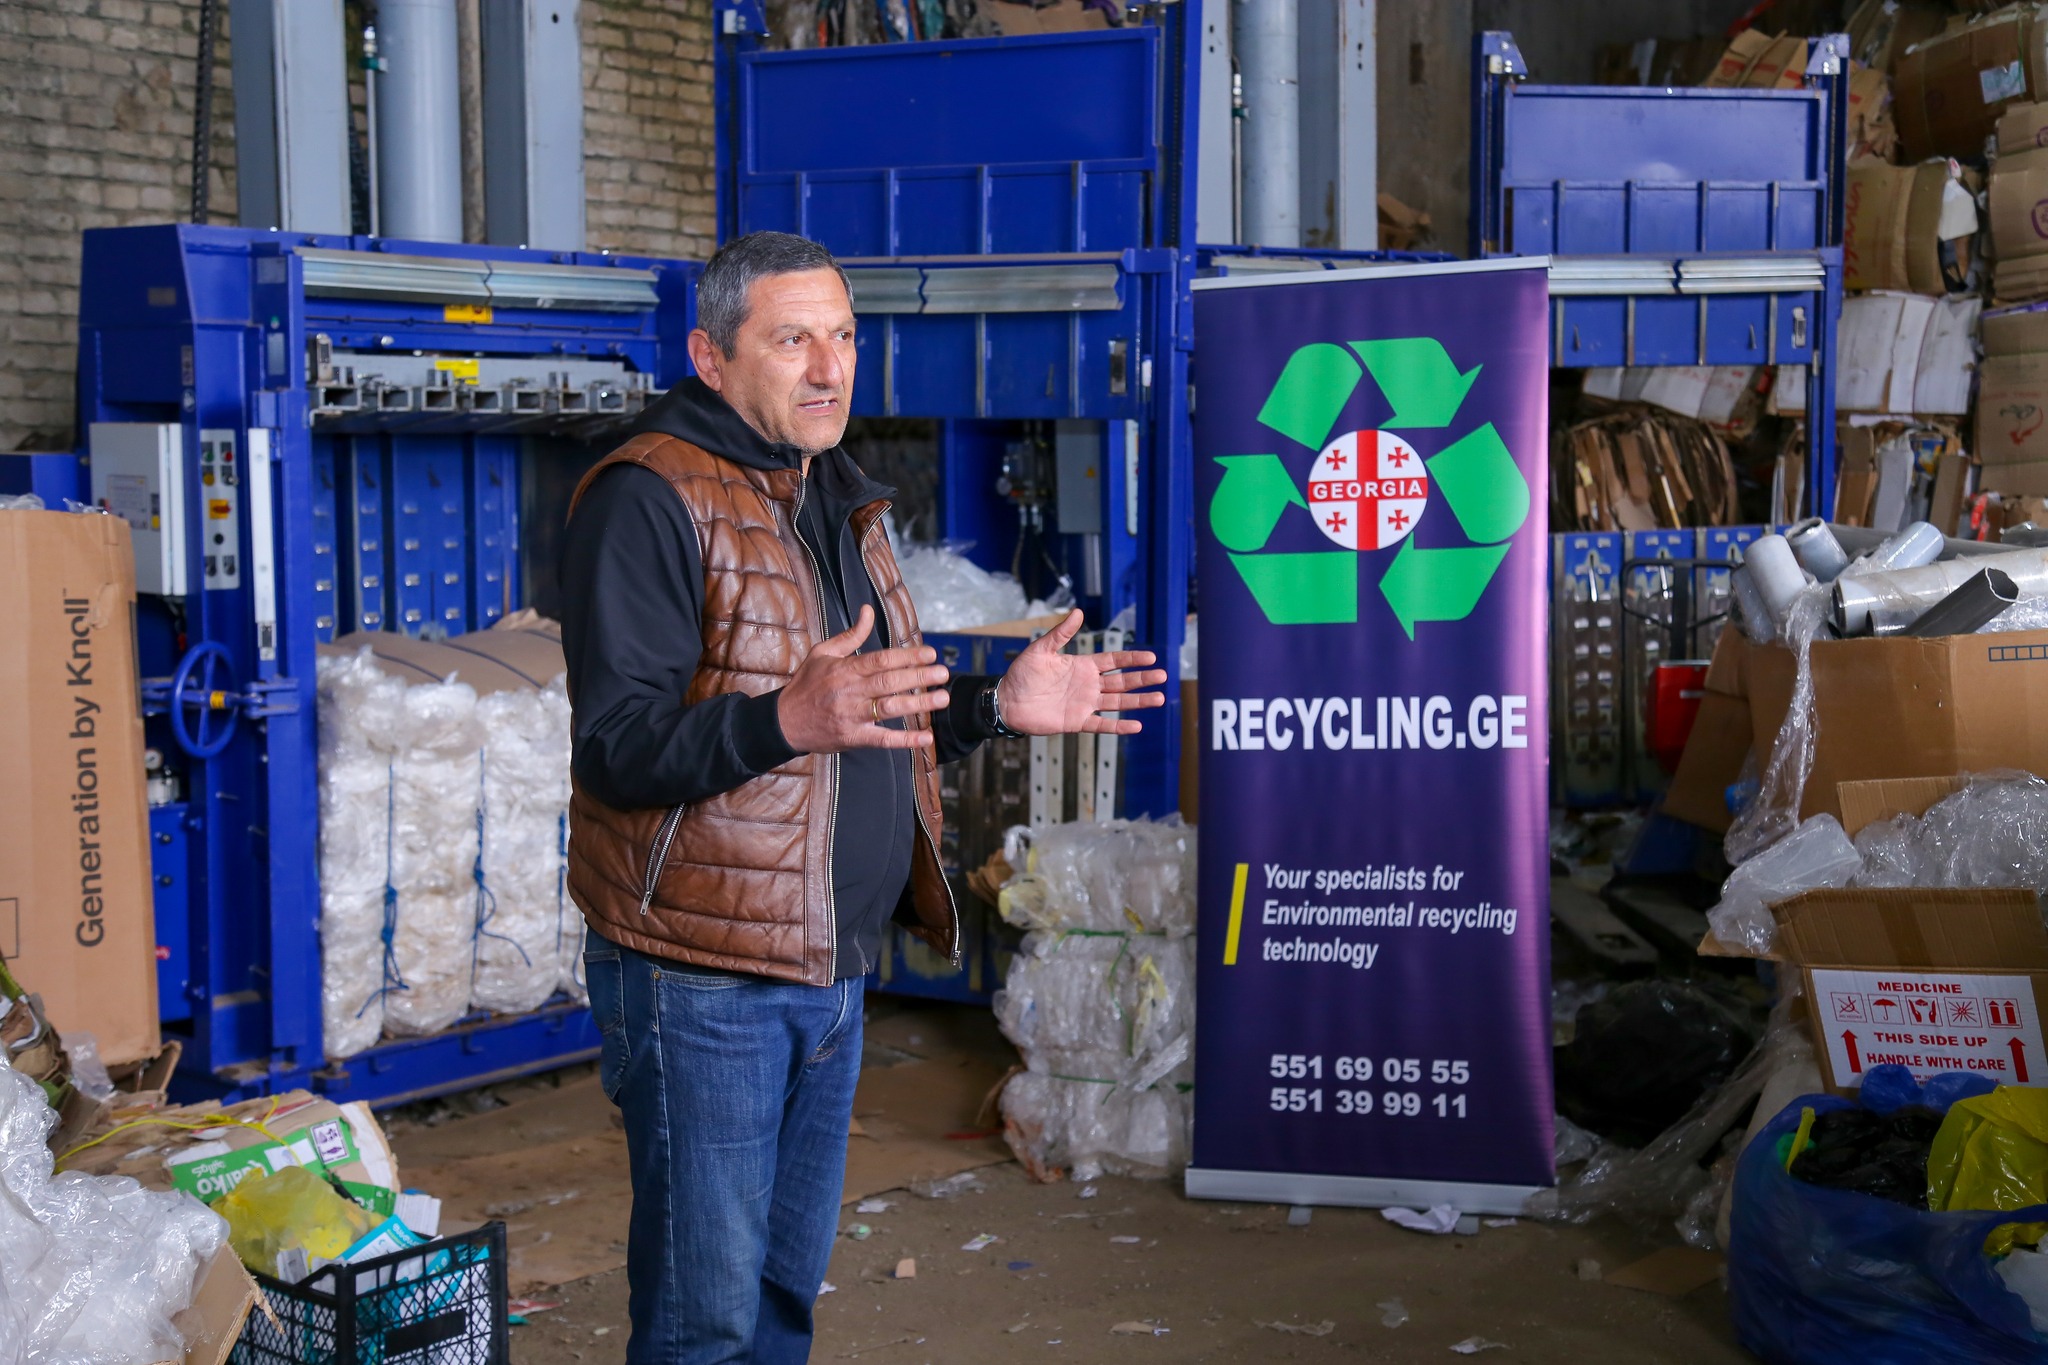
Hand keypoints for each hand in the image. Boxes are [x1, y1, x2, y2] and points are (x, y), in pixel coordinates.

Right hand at [778, 605, 949, 752]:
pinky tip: (926, 738)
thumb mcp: (823, 653)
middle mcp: (849, 692)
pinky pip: (882, 739)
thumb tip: (868, 611)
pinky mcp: (853, 737)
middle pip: (889, 682)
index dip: (907, 656)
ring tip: (942, 698)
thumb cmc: (806, 685)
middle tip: (943, 674)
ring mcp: (852, 716)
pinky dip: (905, 740)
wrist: (783, 722)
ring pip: (890, 708)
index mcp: (844, 669)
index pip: (880, 660)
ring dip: (918, 704)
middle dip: (918, 677)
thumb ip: (850, 636)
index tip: (930, 654)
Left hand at [996, 609, 1167, 736]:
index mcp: (1082, 666)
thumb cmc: (1021, 674)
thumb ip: (1060, 634)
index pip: (1113, 661)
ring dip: (1138, 701)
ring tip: (1159, 699)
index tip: (1151, 657)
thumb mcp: (1040, 650)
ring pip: (1118, 703)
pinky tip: (1136, 726)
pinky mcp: (1077, 722)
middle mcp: (1088, 685)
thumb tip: (1078, 612)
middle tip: (1163, 676)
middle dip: (1142, 679)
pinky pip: (1102, 724)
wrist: (1007, 701)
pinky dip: (1119, 727)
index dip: (1131, 659)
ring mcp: (1085, 704)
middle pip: (1121, 681)